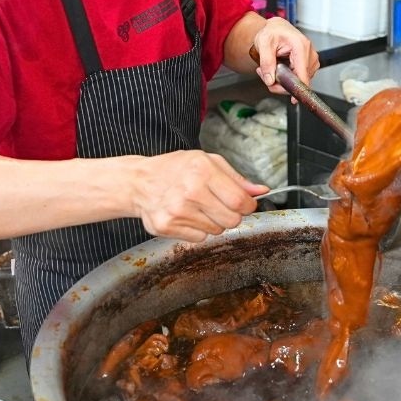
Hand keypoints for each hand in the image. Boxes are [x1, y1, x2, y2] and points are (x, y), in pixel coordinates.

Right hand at [125, 151, 266, 241]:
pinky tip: (187, 216)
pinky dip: (198, 230)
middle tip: (218, 205)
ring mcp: (177, 211)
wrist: (139, 182)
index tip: (244, 204)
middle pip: (232, 220)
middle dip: (231, 215)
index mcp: (203, 171)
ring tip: (198, 207)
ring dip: (213, 222)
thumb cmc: (175, 169)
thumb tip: (261, 191)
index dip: (248, 206)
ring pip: (217, 231)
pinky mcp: (167, 227)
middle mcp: (190, 191)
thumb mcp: (207, 162)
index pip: (240, 201)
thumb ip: (236, 178)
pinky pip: (199, 238)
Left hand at [252, 17, 319, 94]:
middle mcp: (310, 53)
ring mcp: (311, 60)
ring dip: (283, 81)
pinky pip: (300, 79)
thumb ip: (266, 63)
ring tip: (271, 69)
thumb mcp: (264, 44)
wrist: (276, 28)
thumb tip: (270, 80)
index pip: (302, 73)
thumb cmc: (272, 32)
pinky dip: (288, 79)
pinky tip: (280, 70)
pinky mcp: (309, 65)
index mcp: (301, 46)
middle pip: (300, 80)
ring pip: (299, 81)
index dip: (298, 88)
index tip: (294, 99)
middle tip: (265, 74)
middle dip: (281, 83)